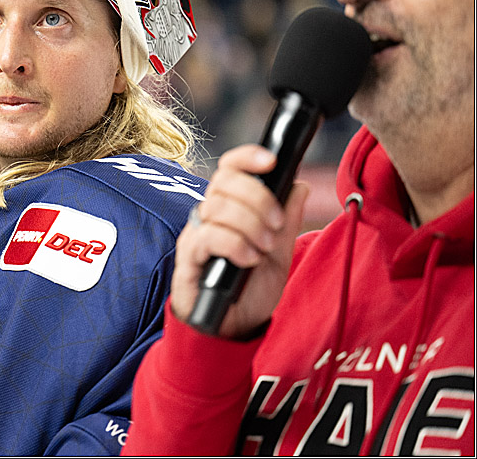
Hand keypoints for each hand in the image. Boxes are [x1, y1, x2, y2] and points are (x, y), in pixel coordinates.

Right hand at [171, 144, 308, 338]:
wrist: (231, 330)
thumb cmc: (248, 291)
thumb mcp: (279, 254)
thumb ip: (286, 221)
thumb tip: (299, 185)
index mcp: (229, 209)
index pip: (229, 168)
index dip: (247, 157)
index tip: (271, 161)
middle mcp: (208, 216)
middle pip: (223, 181)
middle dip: (257, 197)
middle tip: (275, 224)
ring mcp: (196, 235)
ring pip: (218, 206)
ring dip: (250, 224)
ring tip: (263, 248)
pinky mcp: (188, 256)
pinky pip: (208, 236)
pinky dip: (235, 243)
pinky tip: (248, 259)